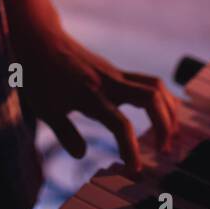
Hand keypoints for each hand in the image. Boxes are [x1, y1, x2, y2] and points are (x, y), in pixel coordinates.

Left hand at [16, 23, 178, 176]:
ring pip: (156, 86)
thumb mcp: (45, 109)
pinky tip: (161, 115)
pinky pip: (149, 82)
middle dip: (165, 126)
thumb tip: (82, 155)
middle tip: (164, 150)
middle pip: (152, 98)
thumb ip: (65, 133)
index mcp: (91, 96)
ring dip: (169, 111)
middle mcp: (110, 83)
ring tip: (169, 135)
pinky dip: (161, 99)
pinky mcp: (118, 72)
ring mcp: (116, 75)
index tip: (135, 169)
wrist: (41, 39)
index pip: (121, 124)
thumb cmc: (40, 75)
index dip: (131, 149)